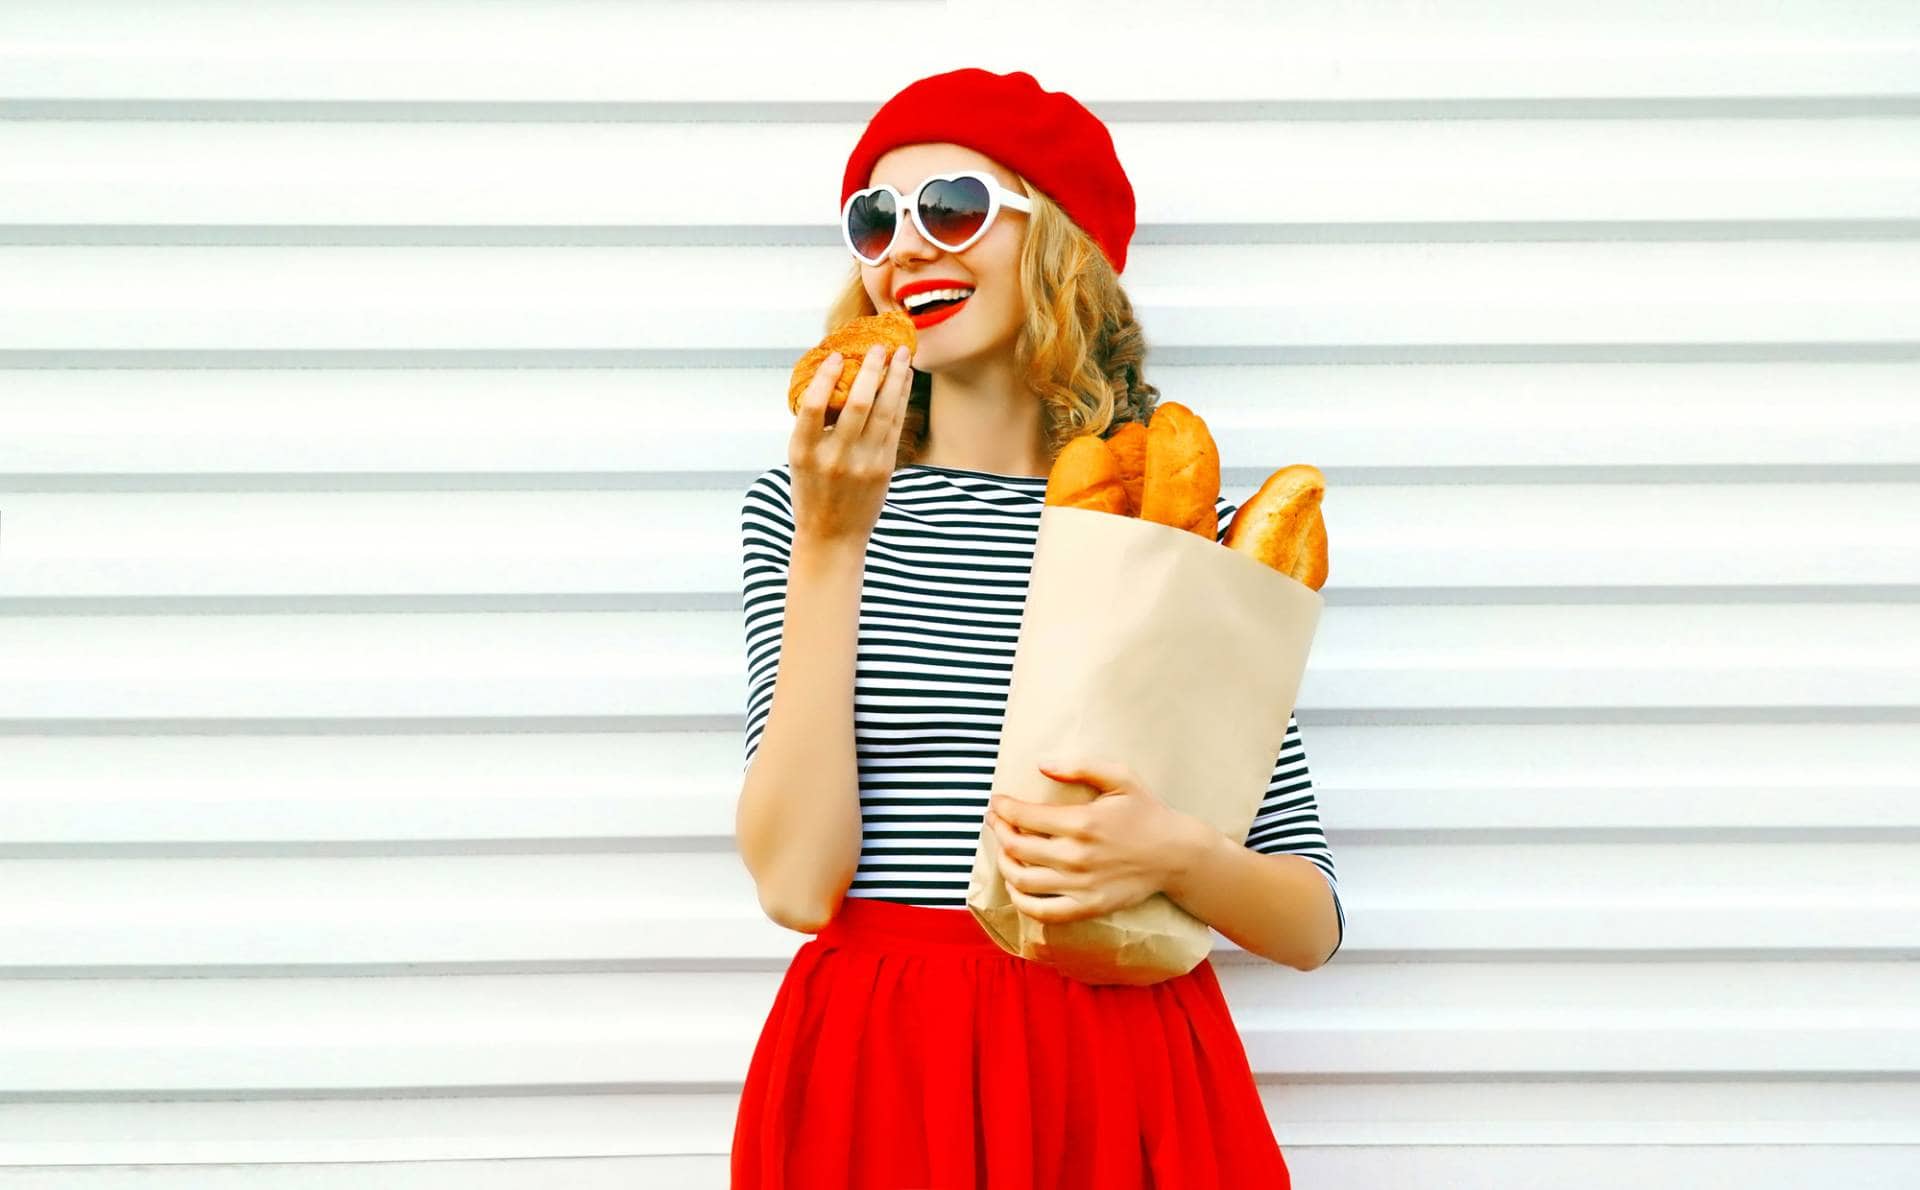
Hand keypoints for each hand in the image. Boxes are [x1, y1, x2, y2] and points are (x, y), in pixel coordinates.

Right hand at [788, 343, 912, 546]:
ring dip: (895, 379)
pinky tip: (904, 380)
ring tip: (902, 354)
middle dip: (872, 370)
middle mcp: (834, 456)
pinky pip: (895, 425)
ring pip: (884, 411)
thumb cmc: (812, 492)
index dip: (826, 377)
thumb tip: (833, 379)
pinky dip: (900, 399)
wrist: (832, 537)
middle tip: (879, 345)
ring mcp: (863, 463)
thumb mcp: (800, 460)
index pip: (813, 405)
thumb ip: (813, 427)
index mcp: (803, 451)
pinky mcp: (884, 468)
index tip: (835, 354)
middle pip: (858, 403)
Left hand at [984, 757, 1210, 924]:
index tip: (997, 802)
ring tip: (1004, 850)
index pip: (1024, 816)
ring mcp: (1081, 885)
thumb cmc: (1146, 812)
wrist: (1176, 855)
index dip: (1003, 807)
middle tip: (995, 820)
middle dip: (999, 830)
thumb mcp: (1121, 777)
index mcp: (1082, 822)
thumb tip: (1041, 764)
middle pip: (1016, 846)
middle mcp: (1077, 856)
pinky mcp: (1087, 907)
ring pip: (1021, 879)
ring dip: (1003, 863)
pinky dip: (1020, 900)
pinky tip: (1016, 885)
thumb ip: (1081, 766)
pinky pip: (1042, 911)